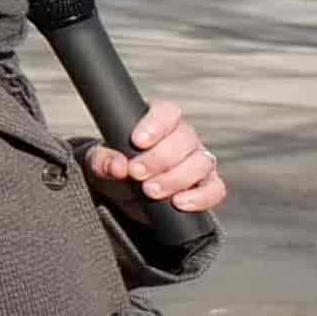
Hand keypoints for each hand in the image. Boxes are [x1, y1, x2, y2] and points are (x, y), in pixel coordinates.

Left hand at [91, 102, 226, 218]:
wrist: (128, 197)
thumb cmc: (117, 170)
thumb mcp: (101, 163)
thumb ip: (104, 161)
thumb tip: (118, 166)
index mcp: (159, 121)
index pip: (167, 112)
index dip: (155, 125)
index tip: (137, 142)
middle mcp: (184, 137)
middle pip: (185, 139)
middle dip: (159, 159)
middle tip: (136, 173)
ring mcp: (199, 161)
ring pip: (201, 163)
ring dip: (175, 179)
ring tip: (150, 191)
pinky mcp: (208, 185)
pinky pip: (215, 189)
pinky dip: (200, 197)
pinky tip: (178, 203)